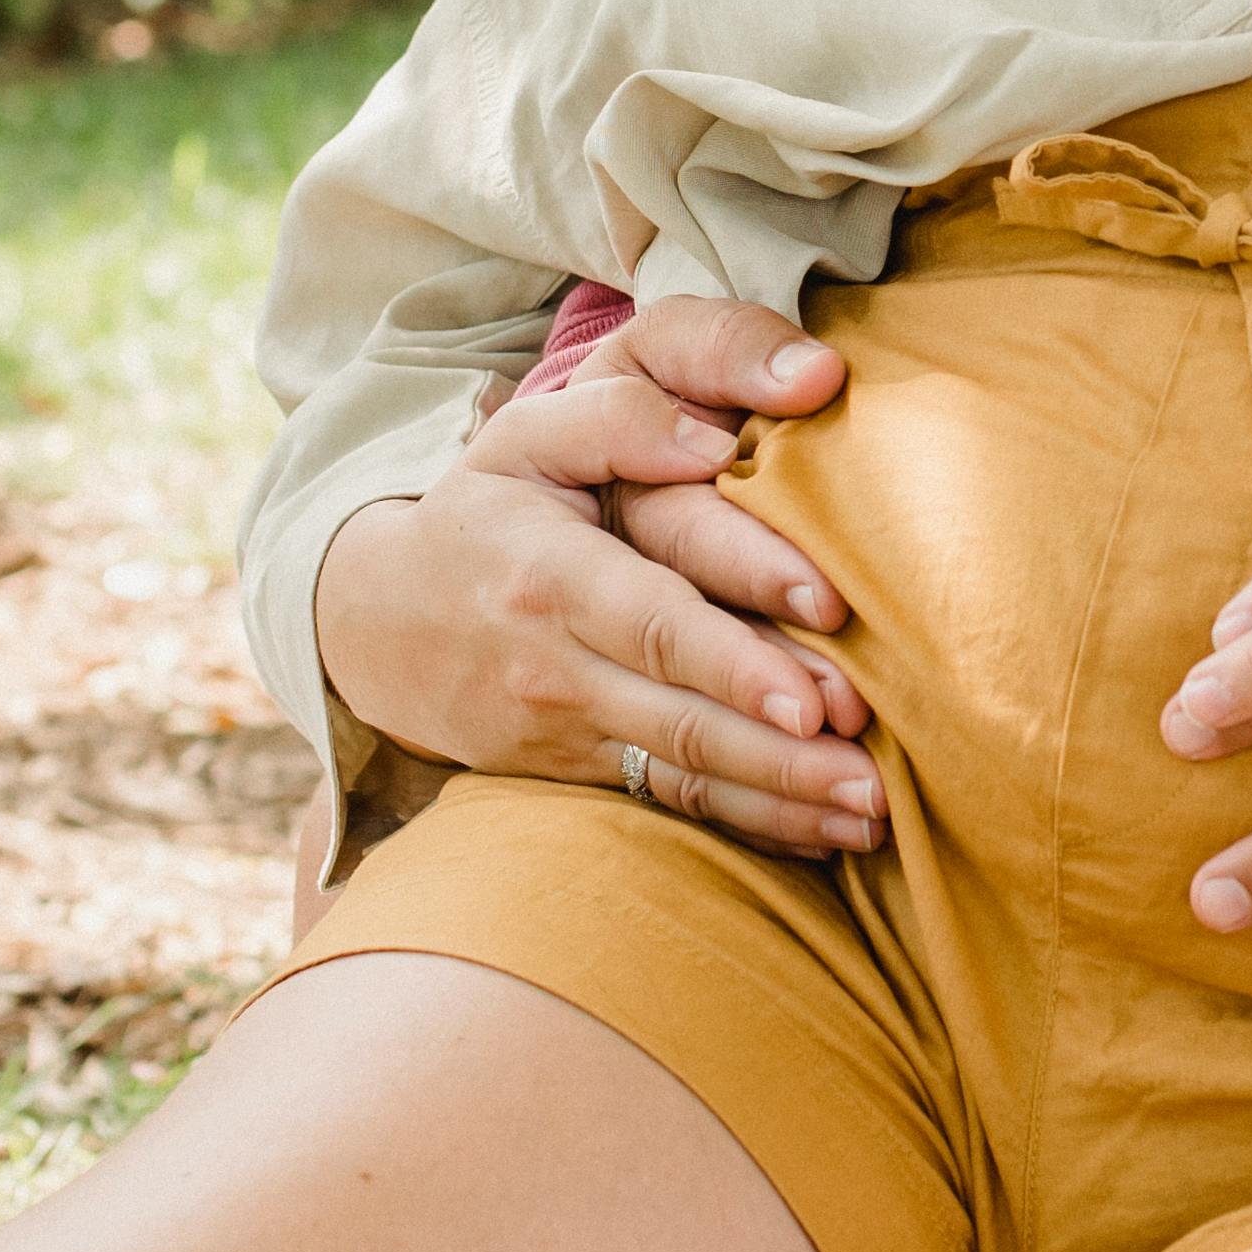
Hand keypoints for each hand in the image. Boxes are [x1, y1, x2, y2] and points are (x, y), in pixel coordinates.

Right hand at [309, 305, 870, 849]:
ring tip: (872, 817)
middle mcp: (558, 668)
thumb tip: (714, 442)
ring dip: (783, 804)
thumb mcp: (527, 438)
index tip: (819, 699)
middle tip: (875, 781)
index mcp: (553, 577)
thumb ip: (620, 416)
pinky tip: (824, 836)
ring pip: (683, 779)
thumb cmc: (486, 509)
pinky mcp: (575, 773)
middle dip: (783, 759)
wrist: (376, 617)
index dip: (737, 665)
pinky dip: (750, 828)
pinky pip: (669, 805)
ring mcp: (565, 734)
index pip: (656, 625)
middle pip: (683, 723)